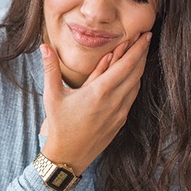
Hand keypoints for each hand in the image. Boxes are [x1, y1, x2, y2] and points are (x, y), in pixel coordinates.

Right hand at [40, 32, 150, 174]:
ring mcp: (120, 113)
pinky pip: (131, 97)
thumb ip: (51, 69)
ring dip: (139, 68)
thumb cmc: (59, 125)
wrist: (68, 155)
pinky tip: (131, 78)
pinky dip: (133, 83)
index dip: (138, 48)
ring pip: (136, 85)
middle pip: (136, 72)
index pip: (126, 65)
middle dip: (142, 54)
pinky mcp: (120, 122)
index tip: (145, 34)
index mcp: (99, 92)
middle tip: (146, 38)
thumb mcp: (52, 95)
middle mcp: (114, 102)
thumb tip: (44, 47)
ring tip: (139, 54)